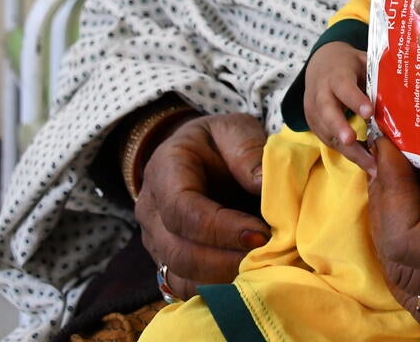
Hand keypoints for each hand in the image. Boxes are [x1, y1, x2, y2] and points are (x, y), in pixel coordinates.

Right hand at [136, 112, 269, 300]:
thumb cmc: (218, 143)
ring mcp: (156, 242)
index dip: (221, 229)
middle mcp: (151, 212)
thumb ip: (247, 151)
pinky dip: (217, 291)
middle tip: (268, 257)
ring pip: (181, 276)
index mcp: (164, 172)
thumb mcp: (234, 129)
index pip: (182, 211)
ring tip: (262, 270)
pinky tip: (248, 281)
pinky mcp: (168, 263)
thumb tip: (265, 186)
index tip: (260, 234)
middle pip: (178, 252)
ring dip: (224, 280)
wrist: (196, 156)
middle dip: (226, 261)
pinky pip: (185, 288)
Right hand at [302, 41, 374, 171]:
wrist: (320, 65)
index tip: (369, 112)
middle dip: (339, 127)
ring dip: (348, 149)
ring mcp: (314, 110)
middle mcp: (321, 93)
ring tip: (370, 164)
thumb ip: (376, 75)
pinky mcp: (313, 124)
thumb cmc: (348, 65)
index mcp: (336, 76)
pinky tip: (365, 161)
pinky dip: (346, 152)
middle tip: (351, 140)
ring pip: (327, 132)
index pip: (344, 87)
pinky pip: (328, 141)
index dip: (355, 100)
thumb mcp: (362, 62)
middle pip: (327, 112)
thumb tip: (404, 90)